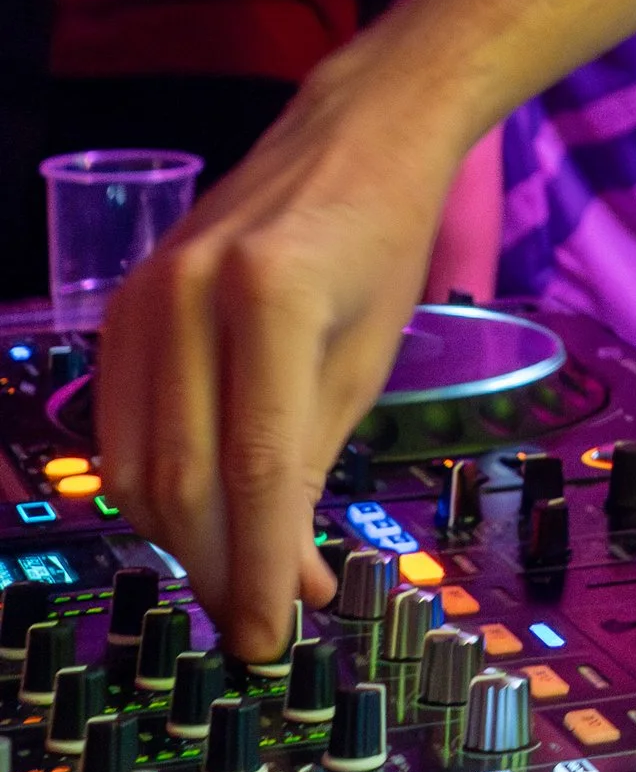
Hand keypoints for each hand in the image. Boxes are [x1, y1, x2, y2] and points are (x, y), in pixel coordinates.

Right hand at [92, 55, 461, 659]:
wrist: (350, 134)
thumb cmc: (379, 242)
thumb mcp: (365, 359)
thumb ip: (314, 469)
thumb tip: (290, 587)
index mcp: (269, 297)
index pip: (252, 469)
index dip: (260, 568)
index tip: (272, 637)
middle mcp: (187, 292)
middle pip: (183, 479)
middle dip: (221, 567)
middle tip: (261, 620)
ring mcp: (140, 295)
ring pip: (138, 466)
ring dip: (185, 538)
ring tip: (245, 570)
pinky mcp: (119, 307)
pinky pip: (122, 428)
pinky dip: (158, 485)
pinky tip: (209, 512)